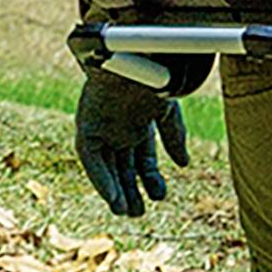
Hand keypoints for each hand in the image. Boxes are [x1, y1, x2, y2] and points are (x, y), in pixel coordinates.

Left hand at [76, 70, 189, 217]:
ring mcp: (101, 129)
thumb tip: (184, 164)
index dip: (150, 179)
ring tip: (126, 212)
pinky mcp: (87, 128)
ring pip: (107, 168)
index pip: (142, 158)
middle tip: (138, 214)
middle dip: (131, 190)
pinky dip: (102, 179)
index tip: (159, 196)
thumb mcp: (169, 111)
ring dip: (115, 191)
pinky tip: (113, 197)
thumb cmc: (156, 77)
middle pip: (123, 167)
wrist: (139, 57)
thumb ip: (174, 137)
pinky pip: (92, 161)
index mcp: (138, 123)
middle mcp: (117, 129)